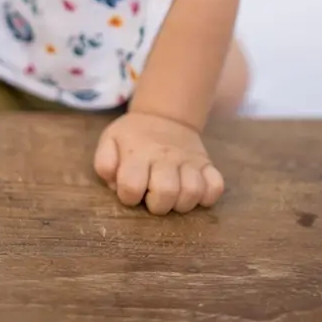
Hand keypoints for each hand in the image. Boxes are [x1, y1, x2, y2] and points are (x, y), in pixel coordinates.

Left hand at [93, 110, 224, 215]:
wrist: (164, 116)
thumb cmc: (134, 137)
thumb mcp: (110, 141)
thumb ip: (105, 162)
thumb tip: (114, 184)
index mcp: (137, 153)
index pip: (131, 186)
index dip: (128, 196)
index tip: (130, 191)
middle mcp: (165, 157)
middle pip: (166, 193)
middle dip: (158, 205)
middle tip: (154, 197)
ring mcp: (189, 161)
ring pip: (193, 192)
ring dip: (182, 202)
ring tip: (173, 196)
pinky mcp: (208, 165)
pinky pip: (216, 187)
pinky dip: (208, 195)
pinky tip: (195, 191)